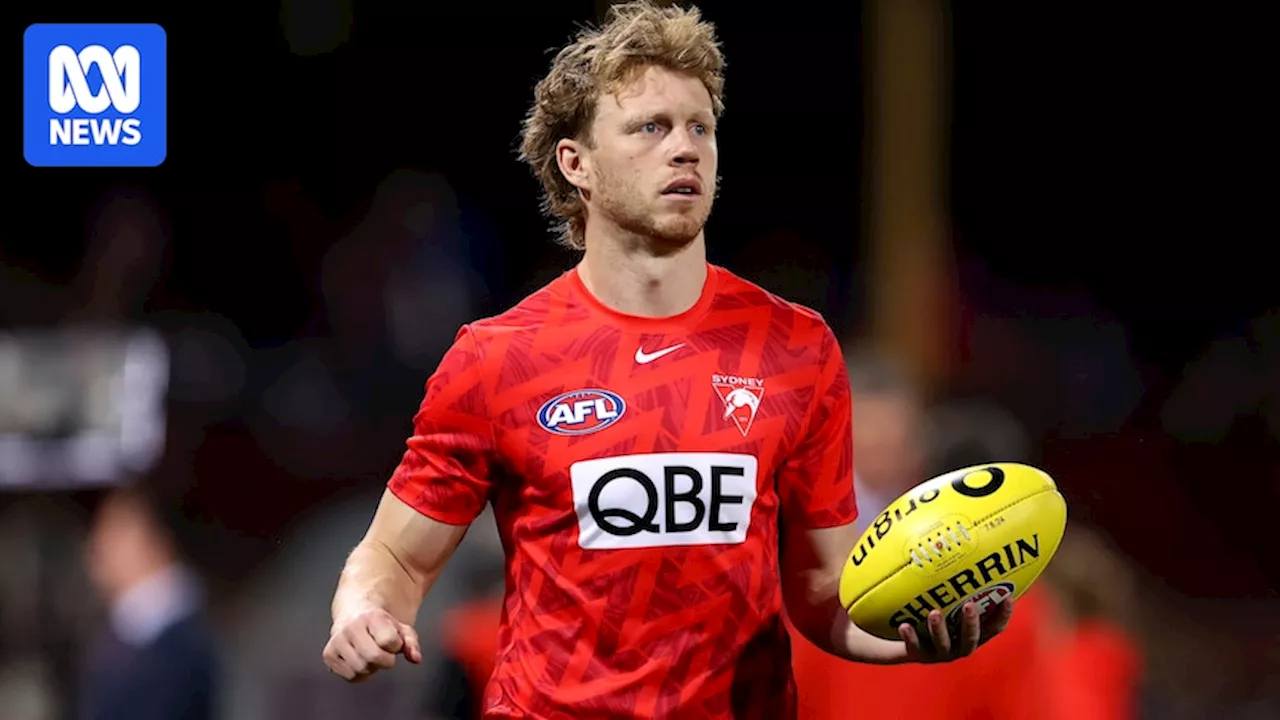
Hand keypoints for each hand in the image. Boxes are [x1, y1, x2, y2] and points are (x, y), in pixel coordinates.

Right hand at [323, 608, 421, 681]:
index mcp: (371, 617)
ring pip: (361, 669)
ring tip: (370, 654)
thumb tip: (416, 659)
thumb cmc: (380, 624)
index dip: (396, 646)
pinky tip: (360, 660)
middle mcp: (351, 627)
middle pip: (374, 657)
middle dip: (385, 660)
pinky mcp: (328, 654)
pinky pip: (350, 676)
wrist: (354, 614)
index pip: (389, 641)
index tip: (392, 641)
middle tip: (384, 653)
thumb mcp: (400, 628)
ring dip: (371, 668)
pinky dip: (359, 674)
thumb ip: (411, 643)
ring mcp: (337, 641)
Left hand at [898, 598, 1014, 662]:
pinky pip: (914, 647)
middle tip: (969, 605)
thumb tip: (972, 551)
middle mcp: (959, 646)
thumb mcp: (950, 603)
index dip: (1003, 615)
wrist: (907, 640)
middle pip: (970, 639)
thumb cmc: (936, 613)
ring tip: (934, 613)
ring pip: (942, 643)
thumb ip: (962, 588)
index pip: (994, 628)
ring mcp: (939, 652)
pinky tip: (904, 626)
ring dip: (939, 629)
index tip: (1008, 597)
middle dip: (971, 623)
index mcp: (972, 635)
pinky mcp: (918, 654)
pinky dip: (910, 637)